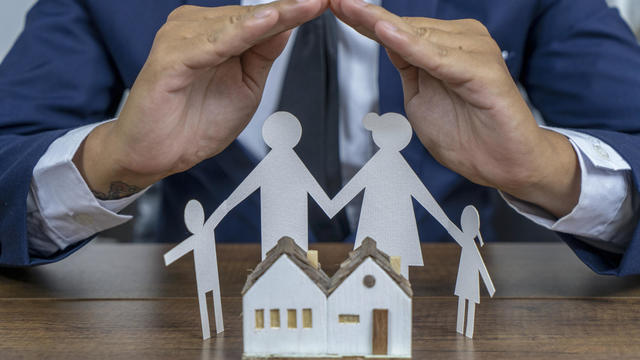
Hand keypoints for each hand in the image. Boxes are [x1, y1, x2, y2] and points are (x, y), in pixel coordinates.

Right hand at [74, 0, 328, 198]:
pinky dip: (238, 34)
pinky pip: (210, 45)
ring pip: (235, 24)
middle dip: (289, 7)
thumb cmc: (195, 121)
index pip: (263, 18)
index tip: (325, 1)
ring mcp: (180, 40)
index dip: (295, 9)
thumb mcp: (246, 86)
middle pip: (253, 14)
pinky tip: (265, 24)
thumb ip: (262, 54)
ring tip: (307, 4)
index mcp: (216, 33)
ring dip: (273, 15)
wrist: (157, 154)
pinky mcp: (169, 60)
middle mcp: (197, 28)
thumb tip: (286, 23)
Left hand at [330, 0, 579, 217]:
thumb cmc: (467, 135)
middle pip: (405, 25)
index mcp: (446, 46)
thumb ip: (406, 67)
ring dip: (380, 23)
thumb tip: (387, 39)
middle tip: (336, 1)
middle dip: (366, 16)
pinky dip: (411, 45)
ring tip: (349, 8)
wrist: (502, 164)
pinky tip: (385, 31)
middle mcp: (463, 41)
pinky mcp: (482, 71)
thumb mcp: (420, 98)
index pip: (398, 29)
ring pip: (418, 35)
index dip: (363, 18)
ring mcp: (475, 52)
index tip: (335, 5)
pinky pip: (438, 57)